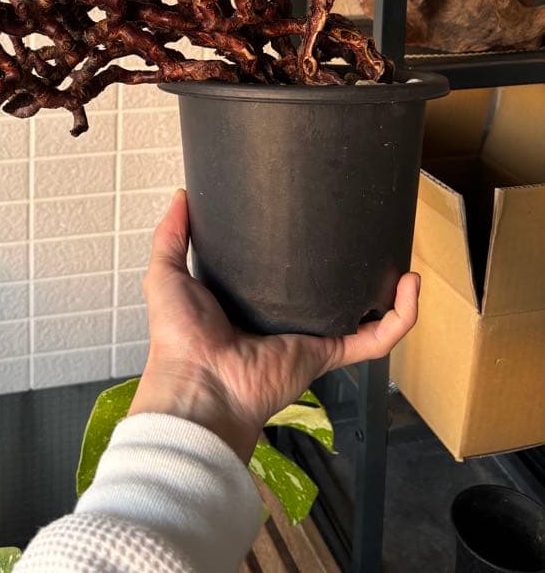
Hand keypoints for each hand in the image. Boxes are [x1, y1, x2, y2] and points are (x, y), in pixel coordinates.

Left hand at [128, 188, 419, 462]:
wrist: (198, 384)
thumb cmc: (179, 336)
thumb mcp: (166, 273)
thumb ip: (172, 235)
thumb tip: (183, 195)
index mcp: (250, 300)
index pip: (286, 273)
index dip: (305, 248)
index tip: (322, 216)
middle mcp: (285, 318)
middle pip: (330, 292)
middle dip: (354, 269)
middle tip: (369, 232)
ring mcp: (311, 337)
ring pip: (362, 315)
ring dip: (390, 293)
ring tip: (404, 259)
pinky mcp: (328, 354)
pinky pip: (375, 339)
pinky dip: (401, 318)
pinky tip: (413, 287)